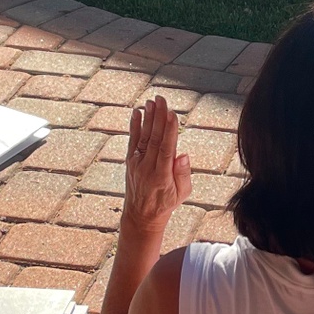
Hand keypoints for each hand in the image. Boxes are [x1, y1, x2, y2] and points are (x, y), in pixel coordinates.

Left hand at [123, 96, 191, 236]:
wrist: (141, 214)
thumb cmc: (167, 202)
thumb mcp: (182, 193)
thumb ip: (183, 174)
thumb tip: (183, 155)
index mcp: (162, 176)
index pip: (166, 149)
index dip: (169, 131)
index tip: (172, 114)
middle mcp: (147, 168)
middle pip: (154, 138)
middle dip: (158, 117)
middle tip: (161, 99)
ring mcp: (136, 163)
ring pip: (143, 137)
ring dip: (147, 118)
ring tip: (151, 101)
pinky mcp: (130, 161)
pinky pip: (133, 141)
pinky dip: (135, 126)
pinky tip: (137, 112)